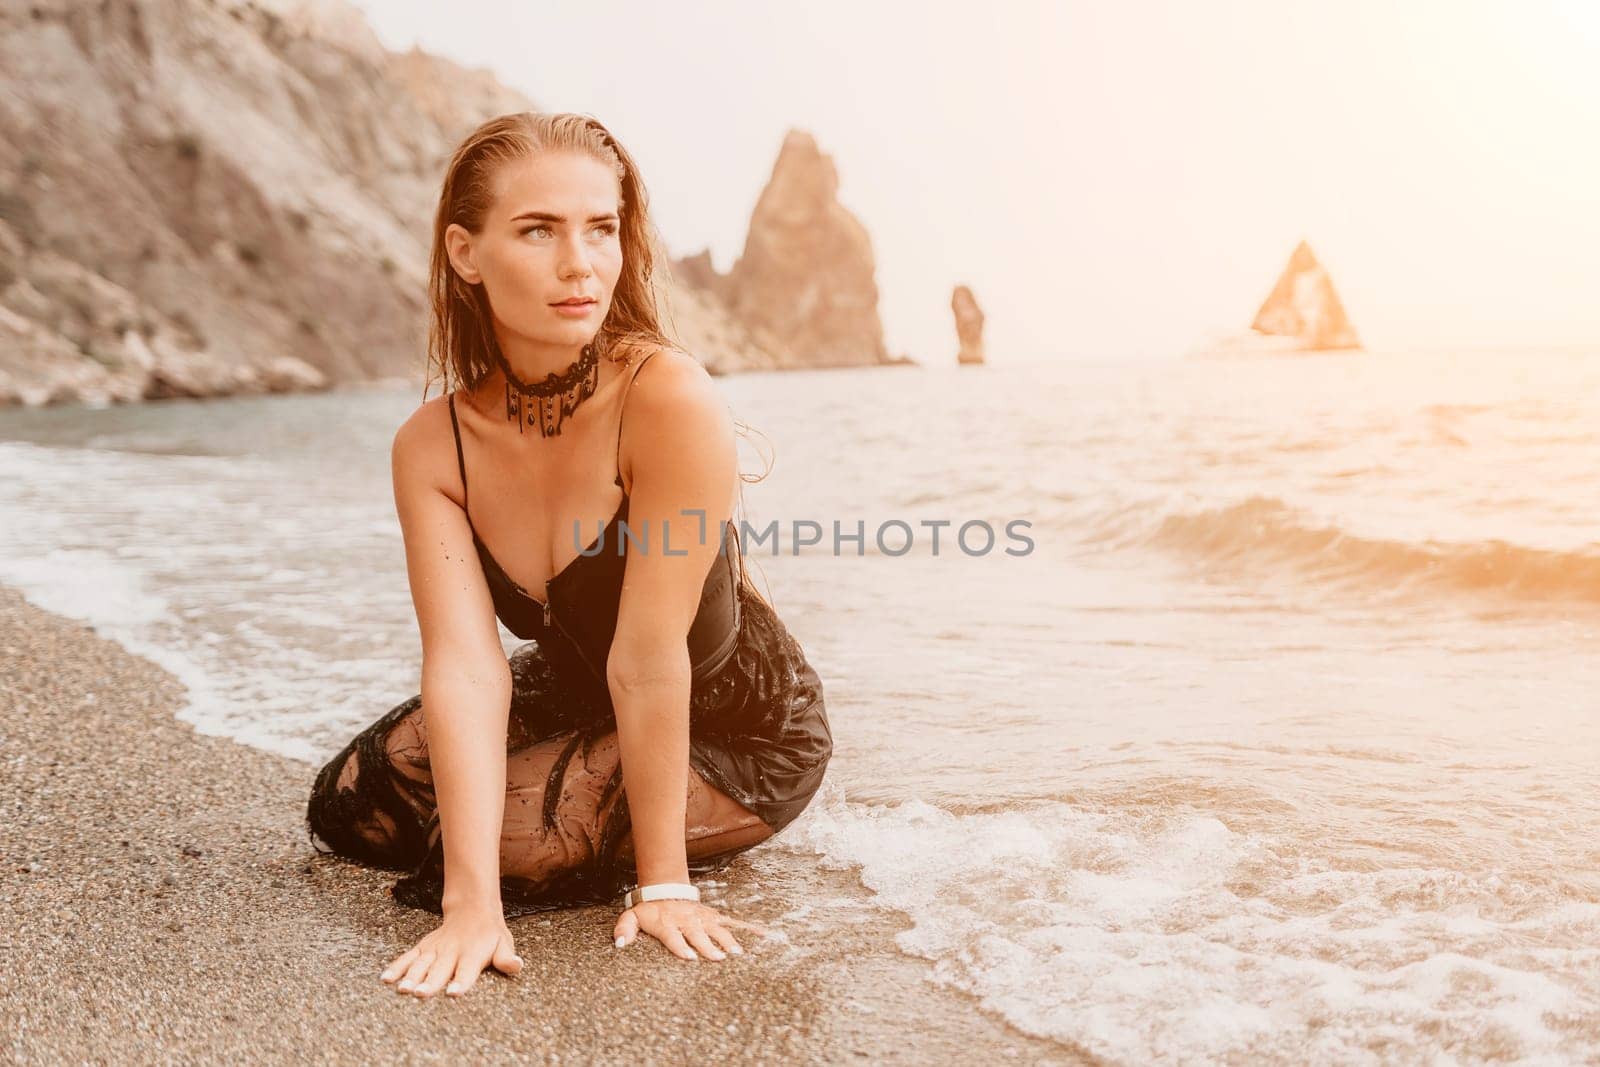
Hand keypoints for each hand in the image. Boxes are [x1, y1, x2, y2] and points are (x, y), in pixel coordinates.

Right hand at [380, 903, 522, 997]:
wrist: (473, 909)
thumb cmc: (490, 935)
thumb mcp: (504, 943)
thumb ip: (506, 958)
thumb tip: (517, 966)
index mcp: (472, 954)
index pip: (467, 970)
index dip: (461, 982)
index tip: (453, 993)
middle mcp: (452, 951)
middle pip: (440, 969)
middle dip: (430, 982)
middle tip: (419, 994)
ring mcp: (435, 948)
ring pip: (421, 963)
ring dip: (411, 976)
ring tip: (402, 989)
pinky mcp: (423, 947)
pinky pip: (408, 956)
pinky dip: (397, 966)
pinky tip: (386, 979)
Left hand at [613, 898, 748, 960]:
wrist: (664, 890)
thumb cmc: (649, 910)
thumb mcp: (632, 917)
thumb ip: (625, 929)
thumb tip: (618, 944)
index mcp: (668, 924)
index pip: (674, 936)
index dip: (681, 946)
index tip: (690, 957)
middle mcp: (686, 921)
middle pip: (698, 934)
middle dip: (708, 946)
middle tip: (718, 958)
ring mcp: (702, 918)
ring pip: (716, 928)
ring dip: (726, 939)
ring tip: (736, 953)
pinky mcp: (712, 916)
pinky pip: (731, 922)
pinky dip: (748, 927)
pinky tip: (763, 934)